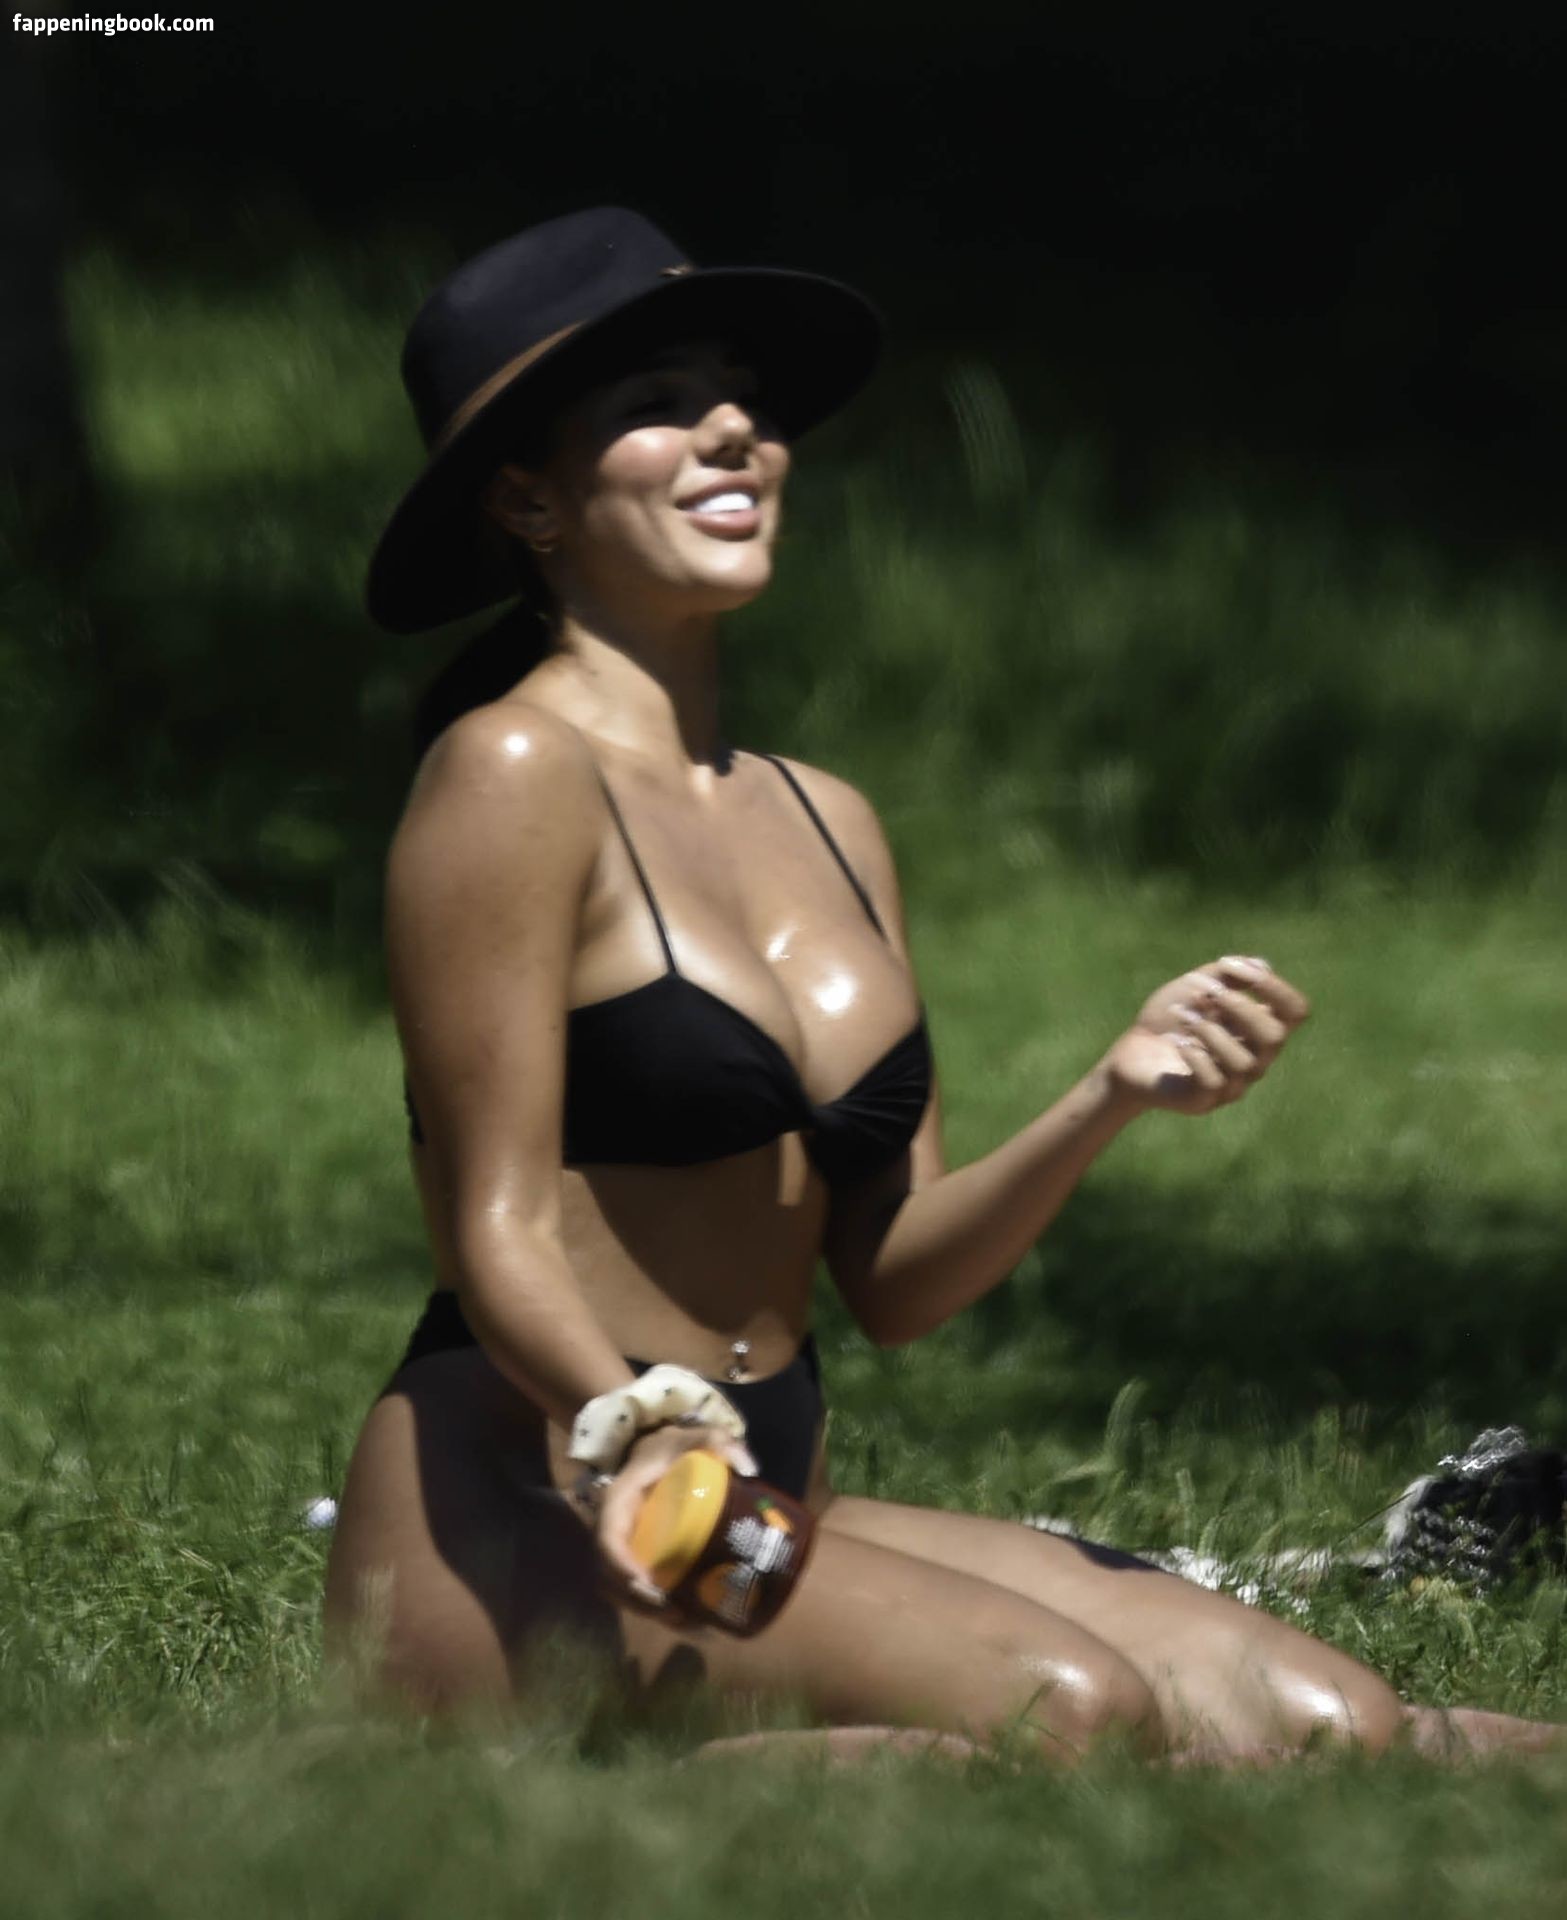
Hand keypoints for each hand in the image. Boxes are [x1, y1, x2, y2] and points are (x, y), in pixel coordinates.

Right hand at [590, 1421, 759, 1620]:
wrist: (661, 1451)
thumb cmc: (675, 1447)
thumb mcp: (696, 1436)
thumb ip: (720, 1441)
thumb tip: (749, 1469)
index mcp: (619, 1500)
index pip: (608, 1538)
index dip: (622, 1566)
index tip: (650, 1586)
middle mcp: (614, 1527)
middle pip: (612, 1574)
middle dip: (640, 1601)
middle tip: (676, 1614)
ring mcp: (623, 1545)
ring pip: (621, 1588)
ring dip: (648, 1611)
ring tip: (686, 1621)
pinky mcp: (635, 1557)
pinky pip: (635, 1588)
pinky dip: (655, 1607)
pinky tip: (687, 1616)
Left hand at [1098, 955, 1309, 1115]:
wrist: (1129, 1055)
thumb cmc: (1169, 1019)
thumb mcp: (1195, 987)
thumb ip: (1226, 975)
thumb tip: (1262, 965)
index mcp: (1259, 1028)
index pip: (1296, 1011)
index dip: (1274, 987)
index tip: (1231, 967)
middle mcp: (1255, 1058)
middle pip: (1275, 1037)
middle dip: (1238, 1008)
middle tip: (1202, 994)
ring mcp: (1233, 1084)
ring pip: (1243, 1062)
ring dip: (1208, 1029)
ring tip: (1180, 1014)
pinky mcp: (1204, 1101)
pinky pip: (1215, 1082)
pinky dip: (1195, 1055)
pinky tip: (1175, 1041)